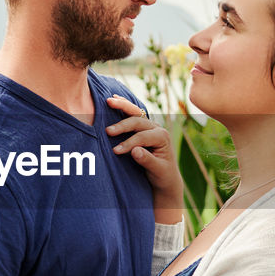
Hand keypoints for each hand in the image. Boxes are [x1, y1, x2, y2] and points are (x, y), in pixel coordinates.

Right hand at [106, 96, 182, 211]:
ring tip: (109, 101)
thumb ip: (147, 160)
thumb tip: (135, 151)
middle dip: (122, 125)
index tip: (115, 151)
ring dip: (123, 106)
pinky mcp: (143, 127)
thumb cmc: (163, 175)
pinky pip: (133, 113)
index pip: (142, 137)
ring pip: (136, 112)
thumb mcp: (157, 171)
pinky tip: (114, 99)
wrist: (166, 176)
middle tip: (108, 131)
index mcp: (162, 137)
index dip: (128, 143)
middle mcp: (157, 128)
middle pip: (138, 121)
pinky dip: (124, 106)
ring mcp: (150, 126)